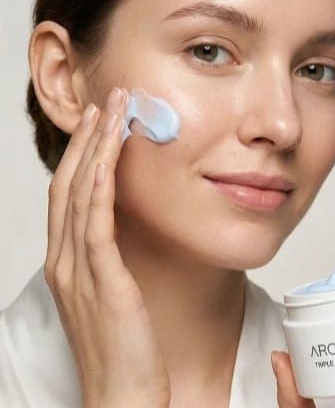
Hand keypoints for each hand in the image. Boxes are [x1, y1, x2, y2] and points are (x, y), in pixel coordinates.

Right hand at [44, 88, 169, 407]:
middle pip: (69, 183)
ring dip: (95, 150)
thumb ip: (108, 259)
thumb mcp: (110, 292)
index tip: (100, 123)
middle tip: (104, 102)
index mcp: (69, 260)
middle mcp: (66, 259)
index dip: (83, 154)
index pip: (69, 193)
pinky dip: (99, 186)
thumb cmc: (122, 344)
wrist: (122, 394)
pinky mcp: (101, 280)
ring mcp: (79, 269)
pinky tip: (108, 158)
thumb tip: (120, 231)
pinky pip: (96, 223)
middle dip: (87, 139)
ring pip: (80, 194)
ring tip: (111, 113)